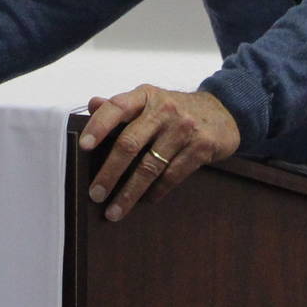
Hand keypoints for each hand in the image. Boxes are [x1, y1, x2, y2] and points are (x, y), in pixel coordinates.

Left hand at [77, 84, 239, 221]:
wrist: (223, 111)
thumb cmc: (176, 109)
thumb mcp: (149, 101)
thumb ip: (121, 105)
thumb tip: (92, 104)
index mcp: (145, 96)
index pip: (117, 107)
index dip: (99, 126)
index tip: (83, 146)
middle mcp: (164, 109)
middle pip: (130, 143)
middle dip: (110, 173)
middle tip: (95, 194)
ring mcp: (184, 128)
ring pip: (150, 166)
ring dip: (130, 193)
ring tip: (114, 210)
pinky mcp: (201, 147)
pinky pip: (172, 176)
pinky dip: (155, 192)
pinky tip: (145, 201)